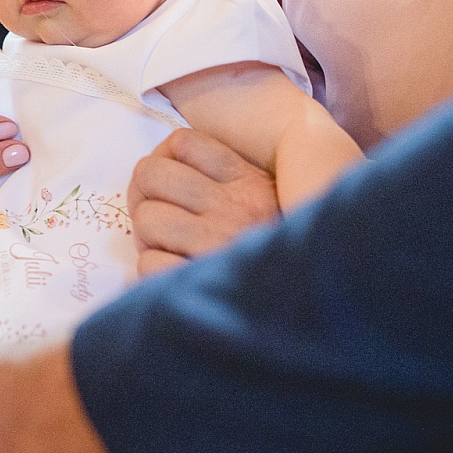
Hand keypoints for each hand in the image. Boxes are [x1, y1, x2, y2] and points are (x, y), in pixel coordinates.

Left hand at [128, 129, 280, 275]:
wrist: (308, 309)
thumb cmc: (278, 254)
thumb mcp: (269, 203)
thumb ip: (229, 180)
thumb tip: (169, 155)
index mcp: (251, 183)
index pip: (183, 143)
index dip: (161, 158)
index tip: (165, 181)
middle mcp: (236, 208)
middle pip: (152, 174)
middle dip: (143, 194)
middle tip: (155, 215)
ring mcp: (219, 244)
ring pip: (147, 218)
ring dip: (147, 236)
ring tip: (168, 247)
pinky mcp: (203, 282)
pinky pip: (149, 264)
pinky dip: (153, 270)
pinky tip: (176, 274)